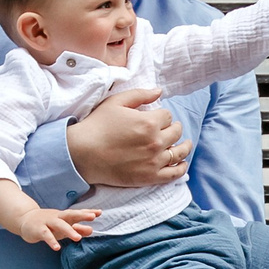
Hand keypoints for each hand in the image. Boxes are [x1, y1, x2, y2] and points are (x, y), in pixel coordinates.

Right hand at [10, 205, 99, 250]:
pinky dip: (51, 241)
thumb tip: (91, 230)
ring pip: (59, 224)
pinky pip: (46, 235)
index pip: (77, 213)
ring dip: (69, 230)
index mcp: (64, 216)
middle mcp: (57, 217)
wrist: (25, 219)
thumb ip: (77, 229)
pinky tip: (57, 247)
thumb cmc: (49, 224)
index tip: (99, 212)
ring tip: (78, 238)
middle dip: (81, 215)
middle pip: (70, 214)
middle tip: (92, 217)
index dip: (88, 212)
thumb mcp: (64, 226)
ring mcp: (47, 222)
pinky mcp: (38, 229)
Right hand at [66, 87, 187, 187]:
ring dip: (184, 146)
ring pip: (179, 152)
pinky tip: (182, 163)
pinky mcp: (150, 177)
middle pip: (176, 132)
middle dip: (174, 128)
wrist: (82, 153)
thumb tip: (160, 91)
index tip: (157, 117)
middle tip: (171, 128)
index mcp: (149, 122)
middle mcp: (155, 142)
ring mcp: (154, 161)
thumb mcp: (116, 102)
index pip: (167, 116)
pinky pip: (174, 174)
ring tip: (186, 144)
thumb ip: (140, 94)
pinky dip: (181, 168)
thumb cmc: (97, 125)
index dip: (162, 115)